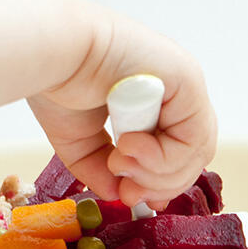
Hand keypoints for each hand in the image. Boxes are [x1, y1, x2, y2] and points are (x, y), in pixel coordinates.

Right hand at [26, 12, 216, 208]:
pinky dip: (163, 157)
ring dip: (156, 173)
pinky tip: (129, 146)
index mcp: (152, 99)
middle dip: (157, 184)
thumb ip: (101, 168)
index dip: (158, 182)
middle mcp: (173, 92)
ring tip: (119, 161)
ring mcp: (184, 85)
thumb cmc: (59, 80)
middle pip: (190, 156)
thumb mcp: (80, 139)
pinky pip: (193, 139)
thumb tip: (120, 193)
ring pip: (195, 152)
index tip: (131, 195)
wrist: (52, 52)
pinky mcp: (188, 81)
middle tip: (127, 190)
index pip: (177, 152)